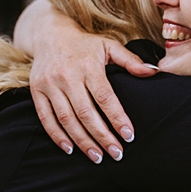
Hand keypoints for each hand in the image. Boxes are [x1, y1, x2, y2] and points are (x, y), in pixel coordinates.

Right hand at [24, 4, 156, 162]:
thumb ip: (131, 60)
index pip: (105, 97)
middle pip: (85, 113)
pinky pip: (45, 118)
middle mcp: (67, 76)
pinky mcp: (36, 91)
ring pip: (66, 119)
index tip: (129, 135)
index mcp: (88, 66)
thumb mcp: (109, 46)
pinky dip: (57, 136)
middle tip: (117, 154)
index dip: (117, 118)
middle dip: (102, 136)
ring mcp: (49, 85)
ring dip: (82, 141)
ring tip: (97, 157)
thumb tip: (154, 72)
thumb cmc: (86, 44)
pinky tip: (70, 149)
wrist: (49, 34)